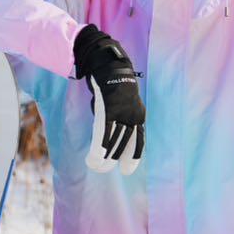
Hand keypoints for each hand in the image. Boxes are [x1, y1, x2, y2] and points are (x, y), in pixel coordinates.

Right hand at [73, 24, 144, 173]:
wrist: (109, 63)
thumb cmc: (113, 81)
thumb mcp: (121, 101)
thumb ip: (119, 116)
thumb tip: (111, 131)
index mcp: (138, 114)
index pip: (138, 140)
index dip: (133, 156)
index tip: (127, 170)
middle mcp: (132, 115)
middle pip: (123, 142)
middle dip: (114, 158)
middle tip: (105, 169)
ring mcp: (120, 112)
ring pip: (113, 140)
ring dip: (104, 156)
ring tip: (97, 166)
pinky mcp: (108, 109)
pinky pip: (104, 132)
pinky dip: (99, 146)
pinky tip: (95, 156)